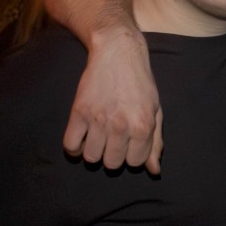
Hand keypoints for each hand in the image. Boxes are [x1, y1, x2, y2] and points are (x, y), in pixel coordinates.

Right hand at [63, 27, 162, 173]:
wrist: (118, 54)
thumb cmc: (140, 84)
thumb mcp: (156, 111)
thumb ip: (155, 142)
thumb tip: (154, 171)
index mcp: (143, 126)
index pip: (135, 162)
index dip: (132, 154)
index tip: (130, 143)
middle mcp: (121, 126)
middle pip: (112, 164)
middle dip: (113, 156)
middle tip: (114, 140)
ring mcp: (98, 120)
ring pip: (91, 158)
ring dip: (94, 152)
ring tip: (98, 138)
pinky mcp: (78, 112)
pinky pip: (70, 146)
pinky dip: (75, 148)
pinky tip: (83, 138)